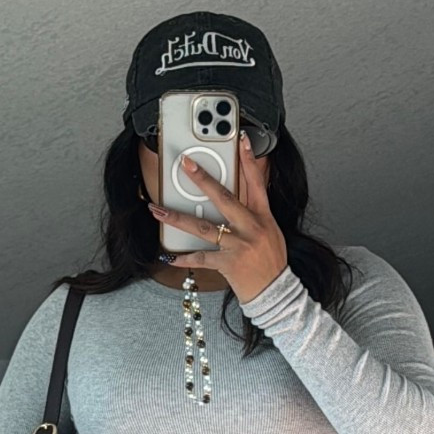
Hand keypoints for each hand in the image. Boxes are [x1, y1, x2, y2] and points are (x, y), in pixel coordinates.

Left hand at [147, 130, 288, 304]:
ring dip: (176, 218)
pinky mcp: (228, 263)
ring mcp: (238, 245)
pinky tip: (169, 256)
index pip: (256, 182)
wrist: (276, 292)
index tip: (240, 140)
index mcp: (263, 216)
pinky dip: (184, 258)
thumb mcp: (271, 231)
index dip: (249, 160)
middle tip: (185, 165)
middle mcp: (250, 227)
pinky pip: (201, 259)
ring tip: (157, 210)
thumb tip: (237, 199)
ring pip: (203, 227)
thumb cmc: (272, 263)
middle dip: (202, 179)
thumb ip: (255, 214)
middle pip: (223, 198)